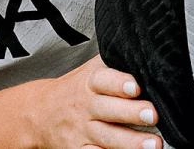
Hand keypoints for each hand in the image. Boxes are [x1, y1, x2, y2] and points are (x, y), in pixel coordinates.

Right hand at [30, 55, 159, 148]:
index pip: (104, 80)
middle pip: (108, 110)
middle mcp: (86, 107)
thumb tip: (149, 54)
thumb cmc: (76, 89)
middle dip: (132, 113)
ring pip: (107, 138)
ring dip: (131, 143)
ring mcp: (81, 131)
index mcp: (90, 82)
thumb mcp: (92, 69)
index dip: (119, 83)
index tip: (136, 86)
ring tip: (154, 145)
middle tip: (153, 114)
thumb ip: (116, 62)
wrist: (39, 113)